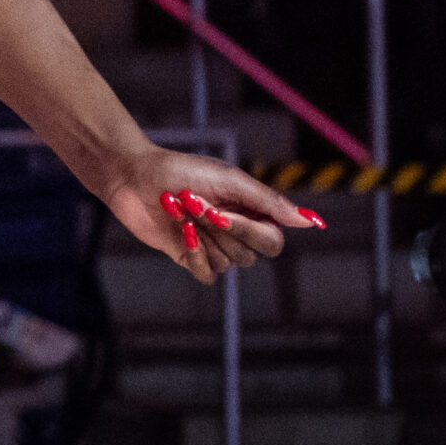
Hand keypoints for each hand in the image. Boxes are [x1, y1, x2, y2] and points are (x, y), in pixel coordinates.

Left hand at [99, 143, 320, 284]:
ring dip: (202, 237)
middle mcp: (237, 231)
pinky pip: (208, 274)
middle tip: (193, 202)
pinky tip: (181, 233)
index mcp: (252, 211)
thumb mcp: (228, 180)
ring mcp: (214, 245)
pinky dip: (195, 255)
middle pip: (251, 255)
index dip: (248, 232)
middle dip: (219, 231)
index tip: (219, 211)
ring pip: (228, 264)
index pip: (272, 241)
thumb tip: (311, 221)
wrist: (134, 175)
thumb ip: (268, 202)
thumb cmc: (181, 170)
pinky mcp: (190, 256)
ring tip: (181, 210)